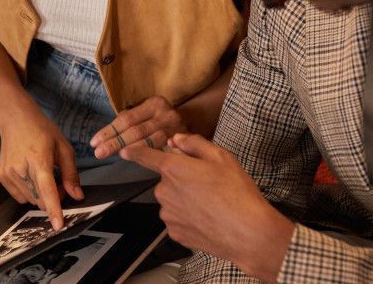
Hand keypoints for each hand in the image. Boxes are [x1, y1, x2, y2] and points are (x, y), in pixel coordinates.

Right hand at [0, 109, 83, 229]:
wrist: (15, 119)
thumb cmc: (41, 130)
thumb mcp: (63, 147)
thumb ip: (71, 174)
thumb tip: (77, 196)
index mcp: (39, 159)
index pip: (47, 190)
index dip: (54, 209)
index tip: (58, 225)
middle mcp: (21, 168)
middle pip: (40, 199)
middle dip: (53, 198)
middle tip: (59, 183)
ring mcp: (9, 173)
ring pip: (31, 200)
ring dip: (41, 196)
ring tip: (44, 177)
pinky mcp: (2, 177)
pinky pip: (20, 197)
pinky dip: (30, 193)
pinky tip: (31, 176)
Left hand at [90, 96, 184, 158]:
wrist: (196, 121)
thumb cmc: (163, 120)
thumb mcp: (148, 114)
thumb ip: (131, 122)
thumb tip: (105, 138)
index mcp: (154, 103)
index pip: (127, 118)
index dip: (109, 131)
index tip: (94, 142)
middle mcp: (166, 114)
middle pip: (136, 130)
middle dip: (115, 142)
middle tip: (99, 153)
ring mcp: (176, 129)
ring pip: (149, 141)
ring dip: (130, 150)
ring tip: (115, 156)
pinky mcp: (182, 143)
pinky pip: (161, 151)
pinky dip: (147, 156)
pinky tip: (135, 160)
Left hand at [121, 134, 293, 282]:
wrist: (247, 232)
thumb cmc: (236, 193)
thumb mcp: (221, 157)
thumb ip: (194, 144)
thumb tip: (177, 140)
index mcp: (173, 169)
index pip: (145, 156)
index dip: (135, 151)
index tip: (125, 151)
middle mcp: (164, 192)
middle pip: (167, 180)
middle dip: (181, 179)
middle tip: (208, 183)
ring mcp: (168, 214)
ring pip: (172, 200)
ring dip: (185, 199)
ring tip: (211, 203)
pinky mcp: (174, 233)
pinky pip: (177, 219)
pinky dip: (189, 217)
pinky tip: (208, 217)